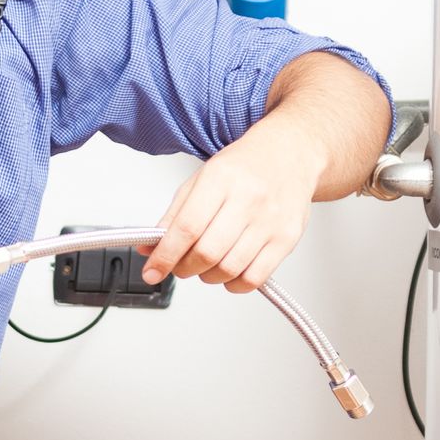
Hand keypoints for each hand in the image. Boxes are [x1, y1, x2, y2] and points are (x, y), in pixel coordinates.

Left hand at [141, 120, 322, 294]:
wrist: (290, 154)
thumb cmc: (245, 167)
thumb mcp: (201, 179)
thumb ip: (174, 215)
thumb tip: (149, 248)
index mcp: (221, 179)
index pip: (187, 227)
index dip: (165, 255)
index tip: (152, 271)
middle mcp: (248, 199)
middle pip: (207, 252)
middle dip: (184, 268)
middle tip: (180, 265)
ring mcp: (270, 221)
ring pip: (229, 269)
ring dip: (208, 276)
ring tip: (206, 265)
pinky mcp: (286, 239)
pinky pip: (254, 278)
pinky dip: (234, 285)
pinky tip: (229, 272)